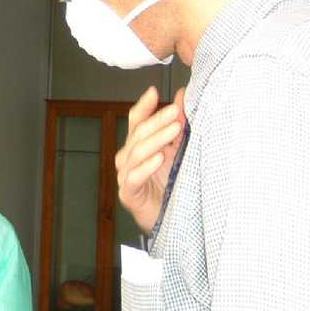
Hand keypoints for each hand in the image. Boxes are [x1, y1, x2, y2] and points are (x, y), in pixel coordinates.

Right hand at [116, 86, 185, 232]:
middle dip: (158, 121)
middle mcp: (128, 158)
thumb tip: (184, 95)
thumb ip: (177, 124)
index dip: (144, 106)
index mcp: (137, 145)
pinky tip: (159, 158)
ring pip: (137, 152)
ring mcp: (126, 175)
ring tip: (175, 129)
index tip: (155, 92)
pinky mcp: (128, 194)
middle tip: (176, 111)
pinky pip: (135, 177)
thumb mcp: (177, 150)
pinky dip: (147, 166)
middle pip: (138, 134)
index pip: (136, 121)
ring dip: (157, 139)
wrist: (166, 219)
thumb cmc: (169, 184)